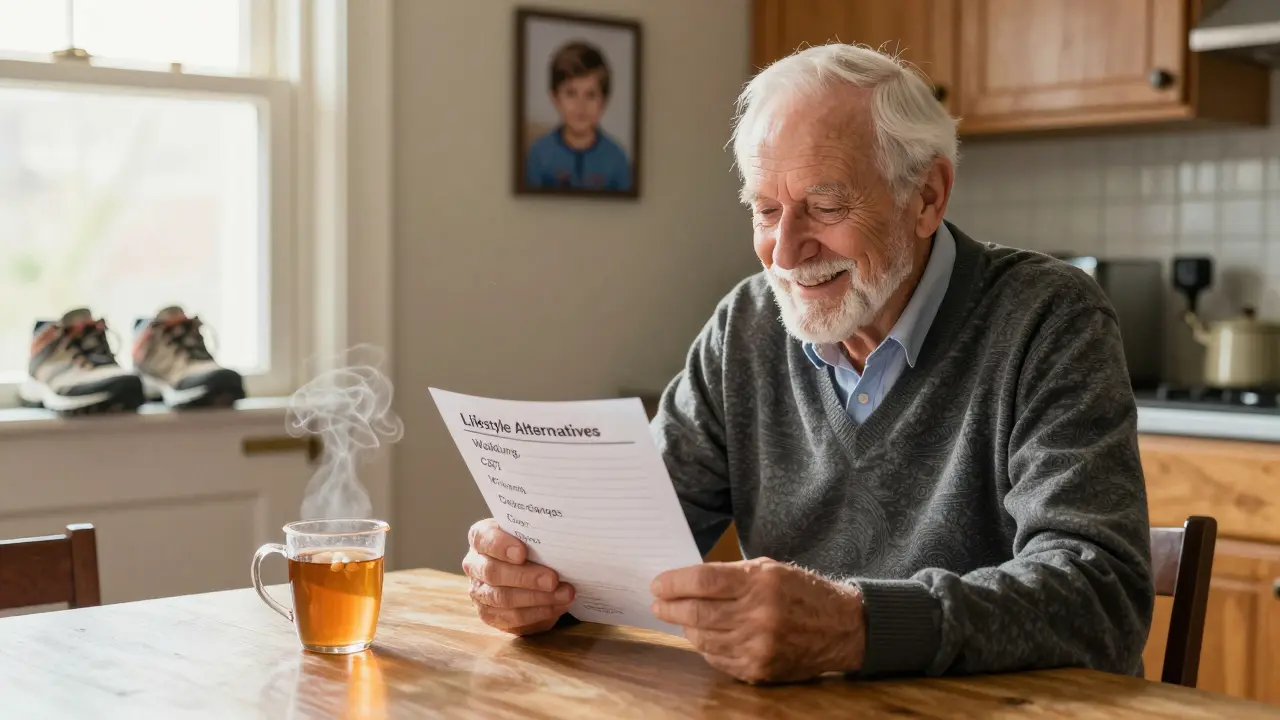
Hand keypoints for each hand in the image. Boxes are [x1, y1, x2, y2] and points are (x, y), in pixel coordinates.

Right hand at [462, 518, 574, 634]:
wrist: (529, 570)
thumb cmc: (531, 547)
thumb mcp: (531, 536)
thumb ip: (537, 536)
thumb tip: (561, 542)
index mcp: (480, 538)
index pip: (483, 539)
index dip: (500, 546)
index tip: (522, 553)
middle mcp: (475, 565)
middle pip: (493, 573)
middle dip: (525, 577)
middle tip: (552, 580)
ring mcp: (479, 592)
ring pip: (502, 598)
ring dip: (536, 598)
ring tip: (564, 594)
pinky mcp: (489, 615)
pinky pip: (512, 618)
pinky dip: (538, 613)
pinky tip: (557, 606)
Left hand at [651, 557, 865, 682]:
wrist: (842, 628)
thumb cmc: (802, 592)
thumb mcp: (769, 569)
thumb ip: (729, 574)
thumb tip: (686, 583)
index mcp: (761, 583)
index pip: (704, 580)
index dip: (674, 582)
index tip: (657, 584)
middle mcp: (759, 615)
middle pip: (697, 612)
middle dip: (670, 607)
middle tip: (658, 603)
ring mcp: (758, 646)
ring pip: (703, 638)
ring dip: (686, 627)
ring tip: (680, 617)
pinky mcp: (759, 670)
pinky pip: (717, 659)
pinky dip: (706, 646)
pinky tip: (704, 635)